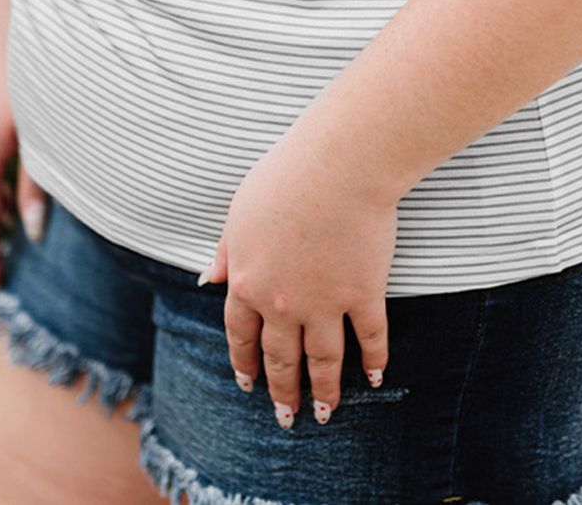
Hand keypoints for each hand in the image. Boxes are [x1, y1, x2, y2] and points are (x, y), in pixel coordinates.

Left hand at [199, 133, 397, 427]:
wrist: (338, 165)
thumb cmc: (285, 176)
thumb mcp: (239, 210)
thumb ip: (225, 251)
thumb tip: (205, 280)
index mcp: (248, 281)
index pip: (241, 335)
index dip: (245, 363)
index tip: (249, 385)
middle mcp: (283, 303)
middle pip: (281, 357)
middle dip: (282, 391)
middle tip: (286, 416)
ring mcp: (325, 302)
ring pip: (323, 360)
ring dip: (324, 390)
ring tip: (326, 412)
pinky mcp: (364, 294)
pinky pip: (370, 338)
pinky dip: (374, 361)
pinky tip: (376, 378)